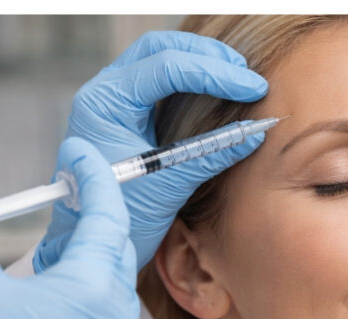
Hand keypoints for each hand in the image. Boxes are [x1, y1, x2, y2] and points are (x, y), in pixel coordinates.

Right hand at [0, 138, 138, 318]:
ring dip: (90, 264)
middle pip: (116, 248)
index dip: (94, 176)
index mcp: (90, 287)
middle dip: (92, 221)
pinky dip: (91, 302)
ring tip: (49, 263)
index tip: (78, 154)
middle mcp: (117, 315)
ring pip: (115, 288)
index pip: (106, 213)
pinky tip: (56, 309)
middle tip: (61, 205)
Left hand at [35, 31, 268, 271]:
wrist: (92, 241)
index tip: (253, 88)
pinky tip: (220, 89)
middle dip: (208, 56)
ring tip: (239, 76)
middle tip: (247, 74)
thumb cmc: (119, 217)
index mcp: (105, 104)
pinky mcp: (130, 113)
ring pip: (161, 57)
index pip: (166, 68)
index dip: (215, 74)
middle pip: (160, 48)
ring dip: (202, 62)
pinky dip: (194, 79)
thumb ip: (211, 155)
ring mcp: (117, 100)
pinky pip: (163, 80)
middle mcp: (107, 93)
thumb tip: (255, 134)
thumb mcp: (168, 186)